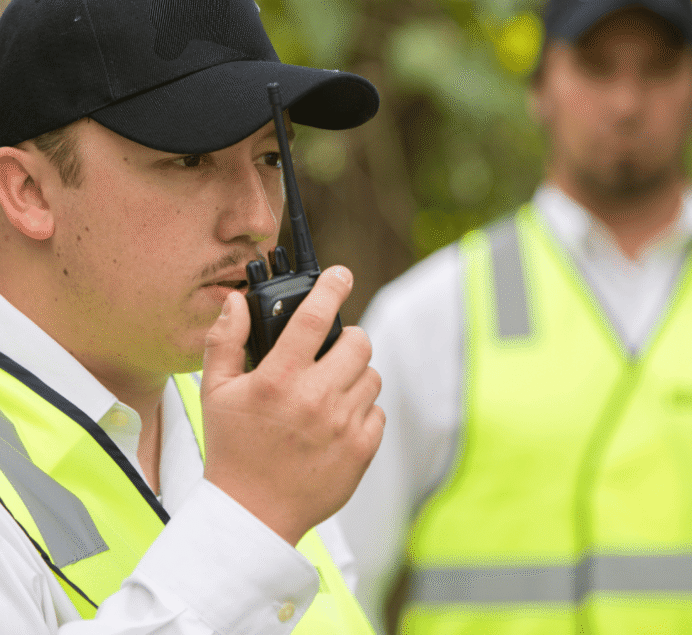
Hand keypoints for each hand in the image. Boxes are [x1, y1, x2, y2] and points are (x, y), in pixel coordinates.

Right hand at [200, 266, 384, 545]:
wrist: (253, 515)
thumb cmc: (233, 449)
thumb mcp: (216, 392)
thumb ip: (226, 341)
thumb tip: (237, 301)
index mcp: (278, 380)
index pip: (314, 318)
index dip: (331, 287)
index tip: (341, 274)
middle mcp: (315, 399)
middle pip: (358, 342)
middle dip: (348, 339)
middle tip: (331, 352)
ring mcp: (343, 425)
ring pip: (371, 375)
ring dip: (354, 375)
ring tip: (329, 392)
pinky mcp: (362, 449)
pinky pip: (377, 410)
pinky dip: (362, 410)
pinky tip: (336, 423)